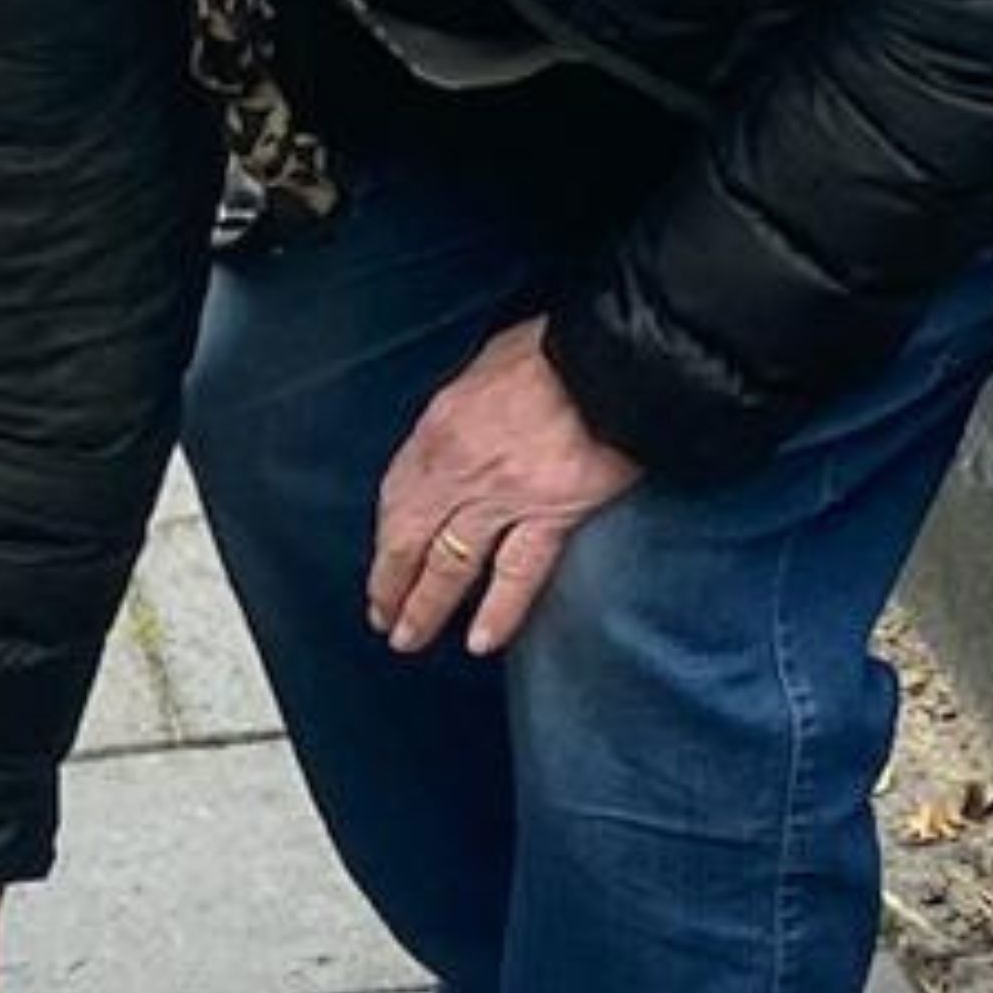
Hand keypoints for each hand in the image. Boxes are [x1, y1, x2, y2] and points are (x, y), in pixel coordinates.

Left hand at [367, 315, 643, 654]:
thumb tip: (457, 434)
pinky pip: (517, 574)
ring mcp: (504, 497)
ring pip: (451, 564)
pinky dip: (497, 611)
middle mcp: (461, 469)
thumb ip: (462, 411)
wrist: (611, 361)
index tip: (382, 561)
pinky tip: (479, 640)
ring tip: (410, 637)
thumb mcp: (484, 366)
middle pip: (410, 538)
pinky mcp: (551, 516)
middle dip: (391, 582)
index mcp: (440, 428)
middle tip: (382, 616)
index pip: (397, 495)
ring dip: (426, 606)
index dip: (386, 536)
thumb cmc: (554, 352)